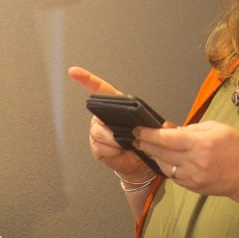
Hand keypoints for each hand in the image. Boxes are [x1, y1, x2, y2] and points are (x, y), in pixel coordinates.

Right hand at [67, 66, 148, 182]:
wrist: (139, 165)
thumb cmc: (145, 143)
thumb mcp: (155, 130)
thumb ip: (159, 126)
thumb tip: (163, 126)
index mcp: (117, 108)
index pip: (100, 89)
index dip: (86, 79)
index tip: (75, 72)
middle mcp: (104, 118)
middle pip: (98, 115)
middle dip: (110, 124)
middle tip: (125, 132)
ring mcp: (99, 132)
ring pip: (98, 132)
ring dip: (112, 139)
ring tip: (124, 144)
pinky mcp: (97, 147)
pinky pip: (99, 146)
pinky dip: (110, 150)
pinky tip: (118, 151)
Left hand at [133, 121, 238, 198]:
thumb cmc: (235, 148)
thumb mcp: (216, 128)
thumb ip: (190, 129)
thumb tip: (168, 129)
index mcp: (202, 144)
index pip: (167, 138)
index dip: (149, 134)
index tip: (138, 129)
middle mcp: (195, 161)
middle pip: (161, 152)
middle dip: (145, 144)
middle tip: (137, 138)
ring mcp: (193, 177)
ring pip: (163, 165)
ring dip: (153, 156)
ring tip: (148, 147)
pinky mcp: (192, 186)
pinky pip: (172, 175)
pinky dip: (165, 166)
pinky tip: (163, 159)